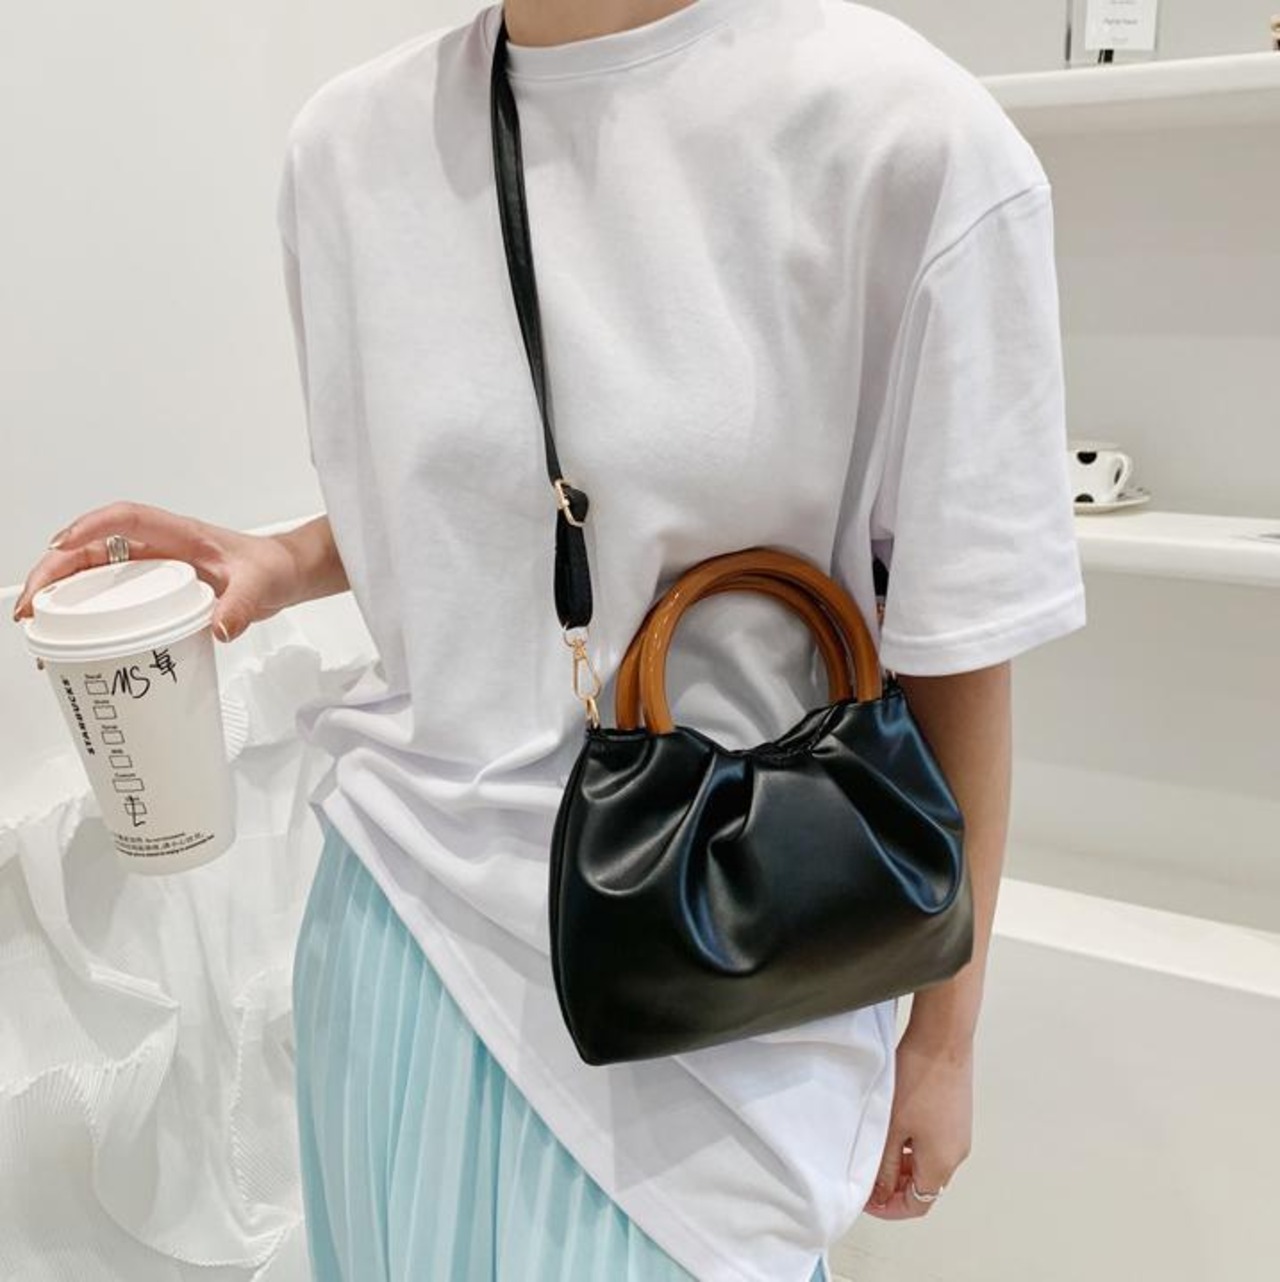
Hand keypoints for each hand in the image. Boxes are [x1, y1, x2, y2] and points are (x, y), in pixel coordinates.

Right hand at [11, 500, 302, 642]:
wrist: (283, 575)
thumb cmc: (271, 569)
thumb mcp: (262, 586)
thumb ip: (243, 605)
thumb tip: (221, 628)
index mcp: (179, 534)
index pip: (126, 518)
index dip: (90, 527)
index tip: (62, 547)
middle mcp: (158, 546)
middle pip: (92, 546)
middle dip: (55, 569)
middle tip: (29, 604)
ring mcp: (151, 567)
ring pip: (91, 569)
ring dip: (59, 590)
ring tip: (33, 620)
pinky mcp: (152, 589)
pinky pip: (107, 592)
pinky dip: (81, 609)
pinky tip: (65, 634)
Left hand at [863, 1024, 973, 1219]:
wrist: (942, 1039)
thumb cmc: (918, 1078)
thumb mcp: (892, 1128)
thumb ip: (885, 1165)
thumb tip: (880, 1193)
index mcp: (942, 1163)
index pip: (918, 1204)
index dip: (890, 1208)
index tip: (867, 1199)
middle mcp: (956, 1153)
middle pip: (925, 1186)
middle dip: (895, 1187)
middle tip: (868, 1175)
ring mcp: (959, 1133)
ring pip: (929, 1164)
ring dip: (904, 1165)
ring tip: (877, 1151)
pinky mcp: (957, 1115)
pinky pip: (935, 1144)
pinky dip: (914, 1147)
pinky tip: (895, 1129)